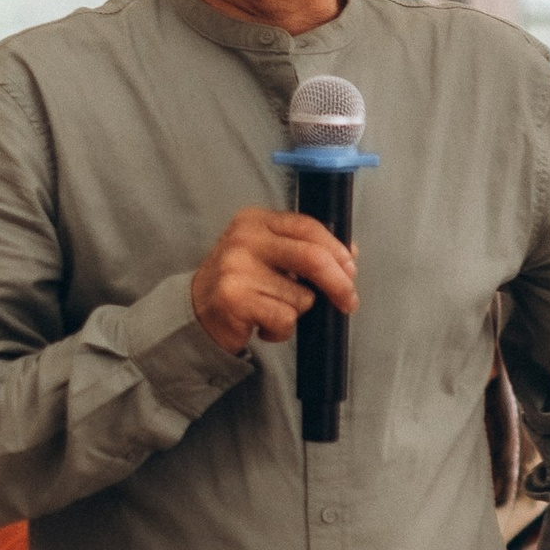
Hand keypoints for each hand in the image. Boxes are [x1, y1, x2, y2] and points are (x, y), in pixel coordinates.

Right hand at [190, 210, 358, 358]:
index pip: (308, 227)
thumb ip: (303, 249)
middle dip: (339, 283)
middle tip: (349, 301)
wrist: (197, 312)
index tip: (351, 269)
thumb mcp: (269, 254)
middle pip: (312, 258)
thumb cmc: (241, 283)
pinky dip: (280, 329)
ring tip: (271, 309)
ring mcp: (237, 268)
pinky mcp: (235, 298)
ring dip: (296, 312)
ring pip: (301, 296)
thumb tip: (348, 254)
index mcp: (255, 220)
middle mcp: (245, 239)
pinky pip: (284, 318)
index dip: (337, 249)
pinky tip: (261, 324)